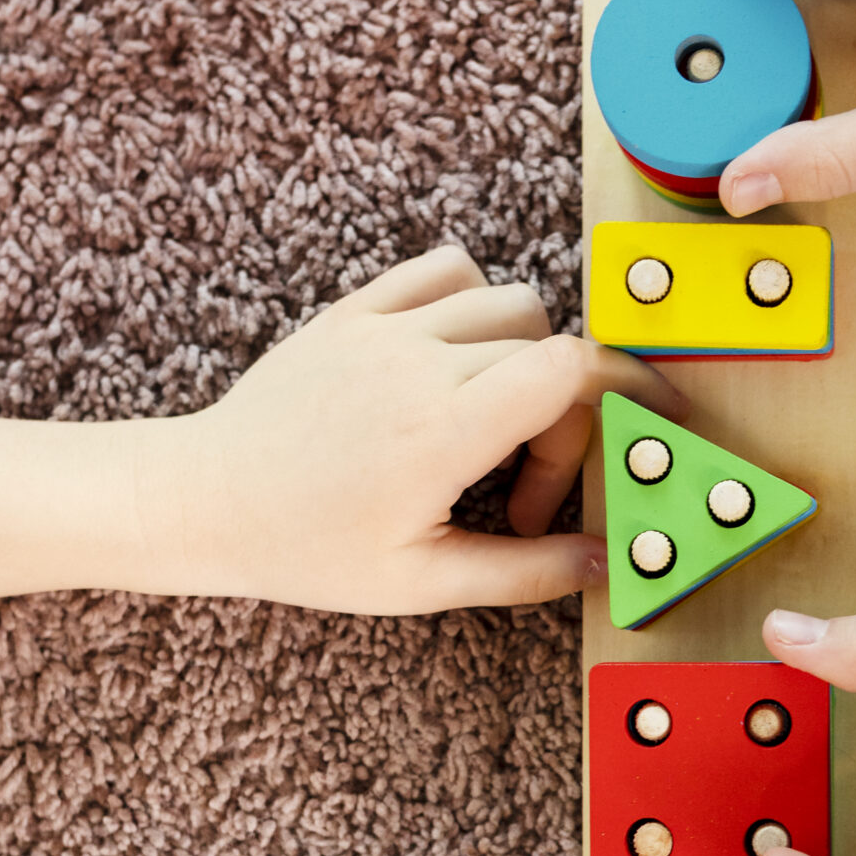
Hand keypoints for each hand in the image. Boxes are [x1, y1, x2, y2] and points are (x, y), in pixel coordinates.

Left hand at [175, 244, 687, 612]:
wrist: (201, 503)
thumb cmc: (305, 551)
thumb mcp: (422, 584)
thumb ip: (526, 573)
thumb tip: (605, 565)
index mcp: (443, 431)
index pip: (570, 369)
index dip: (629, 386)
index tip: (654, 418)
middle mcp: (418, 364)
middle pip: (547, 346)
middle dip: (563, 416)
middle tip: (522, 491)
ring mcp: (382, 328)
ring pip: (504, 298)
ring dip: (524, 354)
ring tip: (491, 427)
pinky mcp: (350, 312)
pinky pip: (441, 271)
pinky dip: (471, 301)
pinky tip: (454, 362)